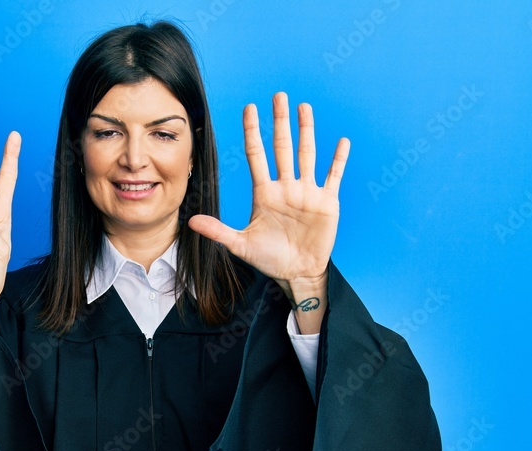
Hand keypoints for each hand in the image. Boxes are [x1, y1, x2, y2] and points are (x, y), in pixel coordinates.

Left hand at [188, 92, 348, 295]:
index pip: (256, 155)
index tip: (250, 108)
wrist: (297, 273)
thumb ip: (218, 231)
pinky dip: (338, 160)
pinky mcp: (326, 202)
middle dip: (280, 122)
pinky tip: (341, 142)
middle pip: (282, 147)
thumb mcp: (241, 245)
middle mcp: (286, 186)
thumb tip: (190, 223)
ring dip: (306, 131)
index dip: (253, 131)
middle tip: (279, 95)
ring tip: (304, 107)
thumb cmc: (270, 259)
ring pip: (307, 154)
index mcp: (265, 192)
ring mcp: (307, 192)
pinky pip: (333, 176)